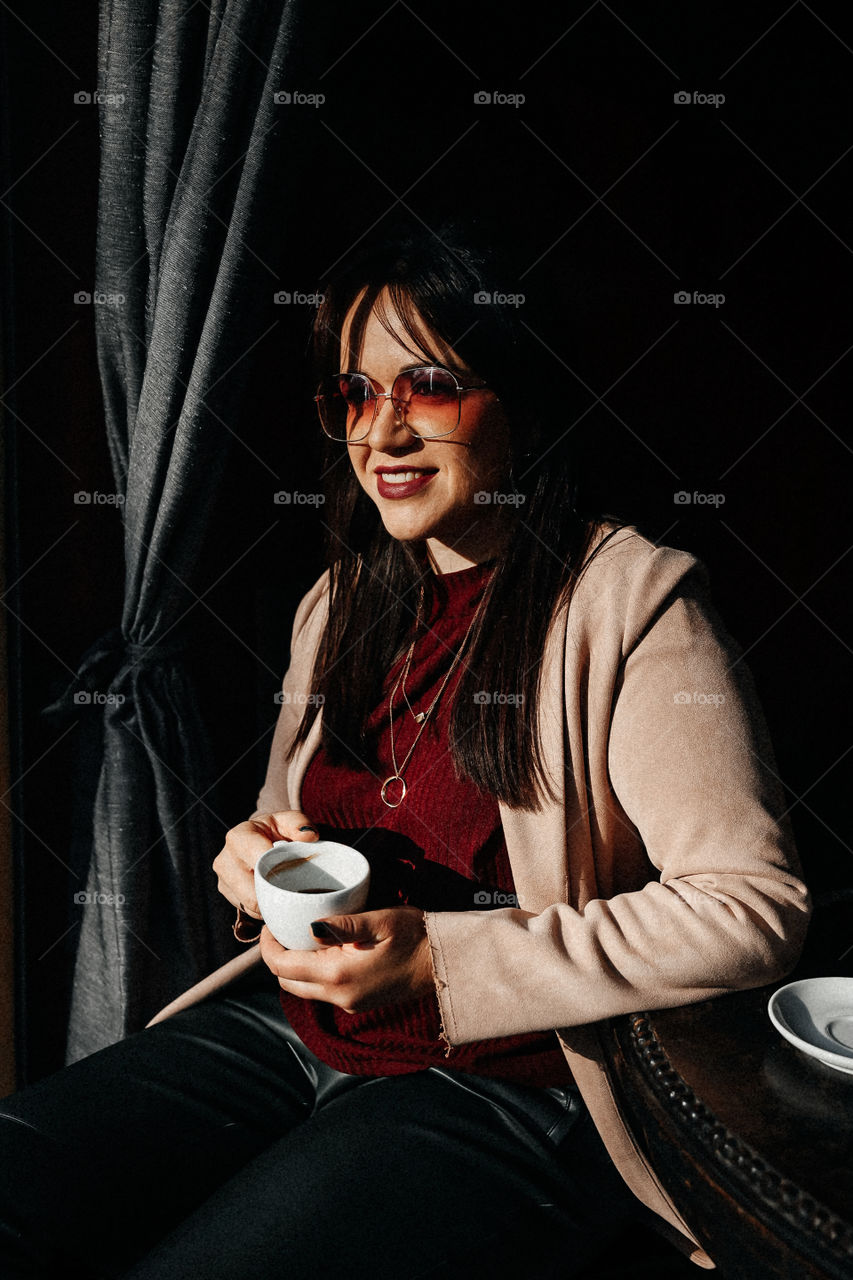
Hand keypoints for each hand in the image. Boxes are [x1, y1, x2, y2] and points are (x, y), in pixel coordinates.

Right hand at [212, 810, 318, 919]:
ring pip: (251, 905)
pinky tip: (275, 896)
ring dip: (271, 904)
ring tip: (286, 893)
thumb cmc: (276, 830)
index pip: (258, 864)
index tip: (296, 879)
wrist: (259, 838)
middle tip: (296, 893)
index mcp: (239, 838)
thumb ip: (300, 824)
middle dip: (276, 895)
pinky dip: (264, 907)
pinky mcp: (226, 893)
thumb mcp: (289, 821)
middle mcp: (225, 860)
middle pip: (252, 893)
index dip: (278, 875)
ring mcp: (223, 879)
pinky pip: (248, 910)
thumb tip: (310, 836)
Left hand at [259, 906, 434, 1012]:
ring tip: (302, 937)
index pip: (283, 968)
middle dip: (278, 958)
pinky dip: (313, 973)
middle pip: (288, 983)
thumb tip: (309, 926)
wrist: (445, 964)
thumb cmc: (416, 936)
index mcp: (338, 975)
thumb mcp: (380, 920)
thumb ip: (343, 924)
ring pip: (304, 989)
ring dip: (296, 967)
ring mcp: (349, 1004)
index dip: (268, 947)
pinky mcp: (358, 1003)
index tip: (270, 925)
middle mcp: (339, 996)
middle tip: (282, 929)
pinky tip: (325, 950)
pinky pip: (323, 991)